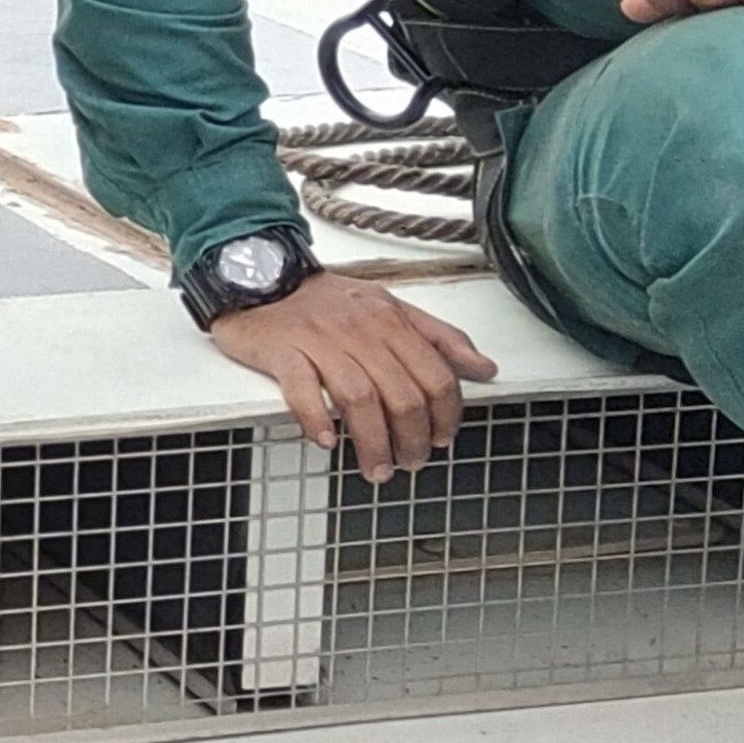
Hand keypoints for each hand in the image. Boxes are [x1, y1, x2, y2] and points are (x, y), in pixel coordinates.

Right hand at [199, 274, 499, 483]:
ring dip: (372, 442)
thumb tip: (484, 368)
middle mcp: (360, 329)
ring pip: (359, 398)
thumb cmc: (324, 300)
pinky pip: (301, 389)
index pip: (436, 375)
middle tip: (409, 462)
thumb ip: (439, 338)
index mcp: (391, 320)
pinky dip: (316, 418)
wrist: (259, 275)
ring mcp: (319, 339)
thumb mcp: (391, 308)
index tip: (441, 438)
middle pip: (402, 394)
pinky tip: (325, 440)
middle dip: (412, 439)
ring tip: (375, 467)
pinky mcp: (281, 349)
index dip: (446, 415)